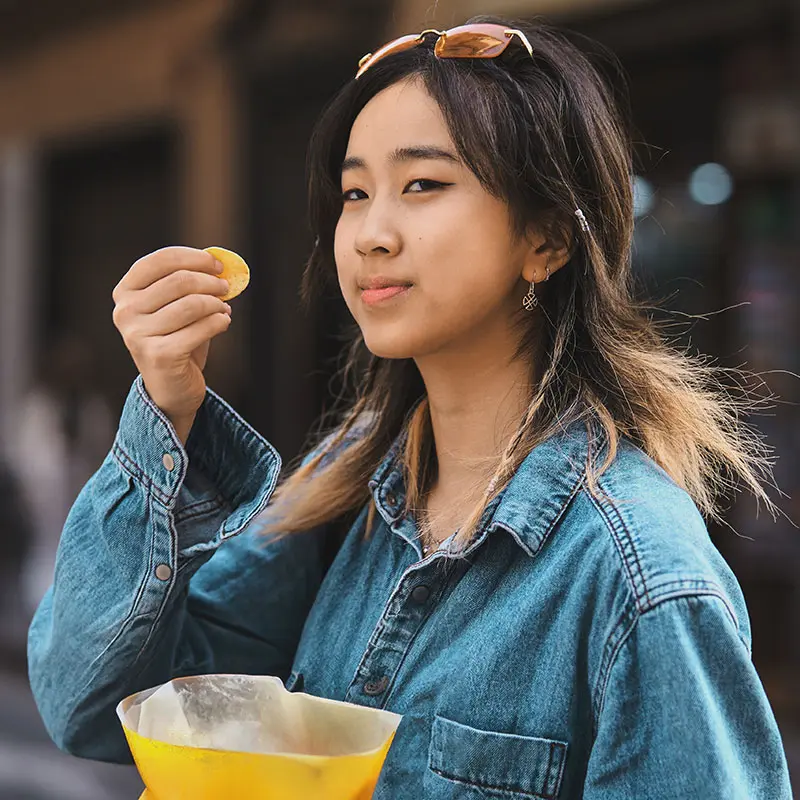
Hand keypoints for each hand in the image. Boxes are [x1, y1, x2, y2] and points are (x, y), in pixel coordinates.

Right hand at [112, 246, 231, 441]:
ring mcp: (138, 335)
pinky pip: (199, 329)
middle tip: (226, 287)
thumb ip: (192, 283)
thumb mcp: (178, 307)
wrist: (172, 389)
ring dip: (216, 303)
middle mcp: (125, 312)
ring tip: (224, 308)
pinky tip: (223, 322)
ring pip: (192, 304)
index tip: (217, 264)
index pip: (160, 260)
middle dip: (210, 282)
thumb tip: (219, 259)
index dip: (194, 258)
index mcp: (125, 292)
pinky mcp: (158, 355)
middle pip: (179, 280)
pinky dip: (218, 322)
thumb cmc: (177, 341)